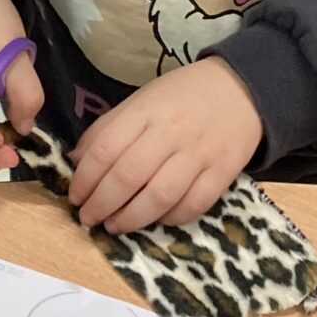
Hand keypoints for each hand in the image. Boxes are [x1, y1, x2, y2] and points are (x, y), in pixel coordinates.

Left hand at [69, 59, 262, 234]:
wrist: (240, 89)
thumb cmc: (181, 96)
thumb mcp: (140, 101)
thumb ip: (108, 129)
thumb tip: (76, 161)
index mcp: (145, 111)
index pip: (106, 149)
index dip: (85, 178)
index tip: (75, 196)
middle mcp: (171, 133)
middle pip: (129, 176)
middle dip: (102, 204)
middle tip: (88, 218)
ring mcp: (199, 154)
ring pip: (160, 196)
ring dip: (131, 218)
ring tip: (114, 226)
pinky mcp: (224, 173)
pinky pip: (194, 205)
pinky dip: (172, 219)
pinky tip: (155, 220)